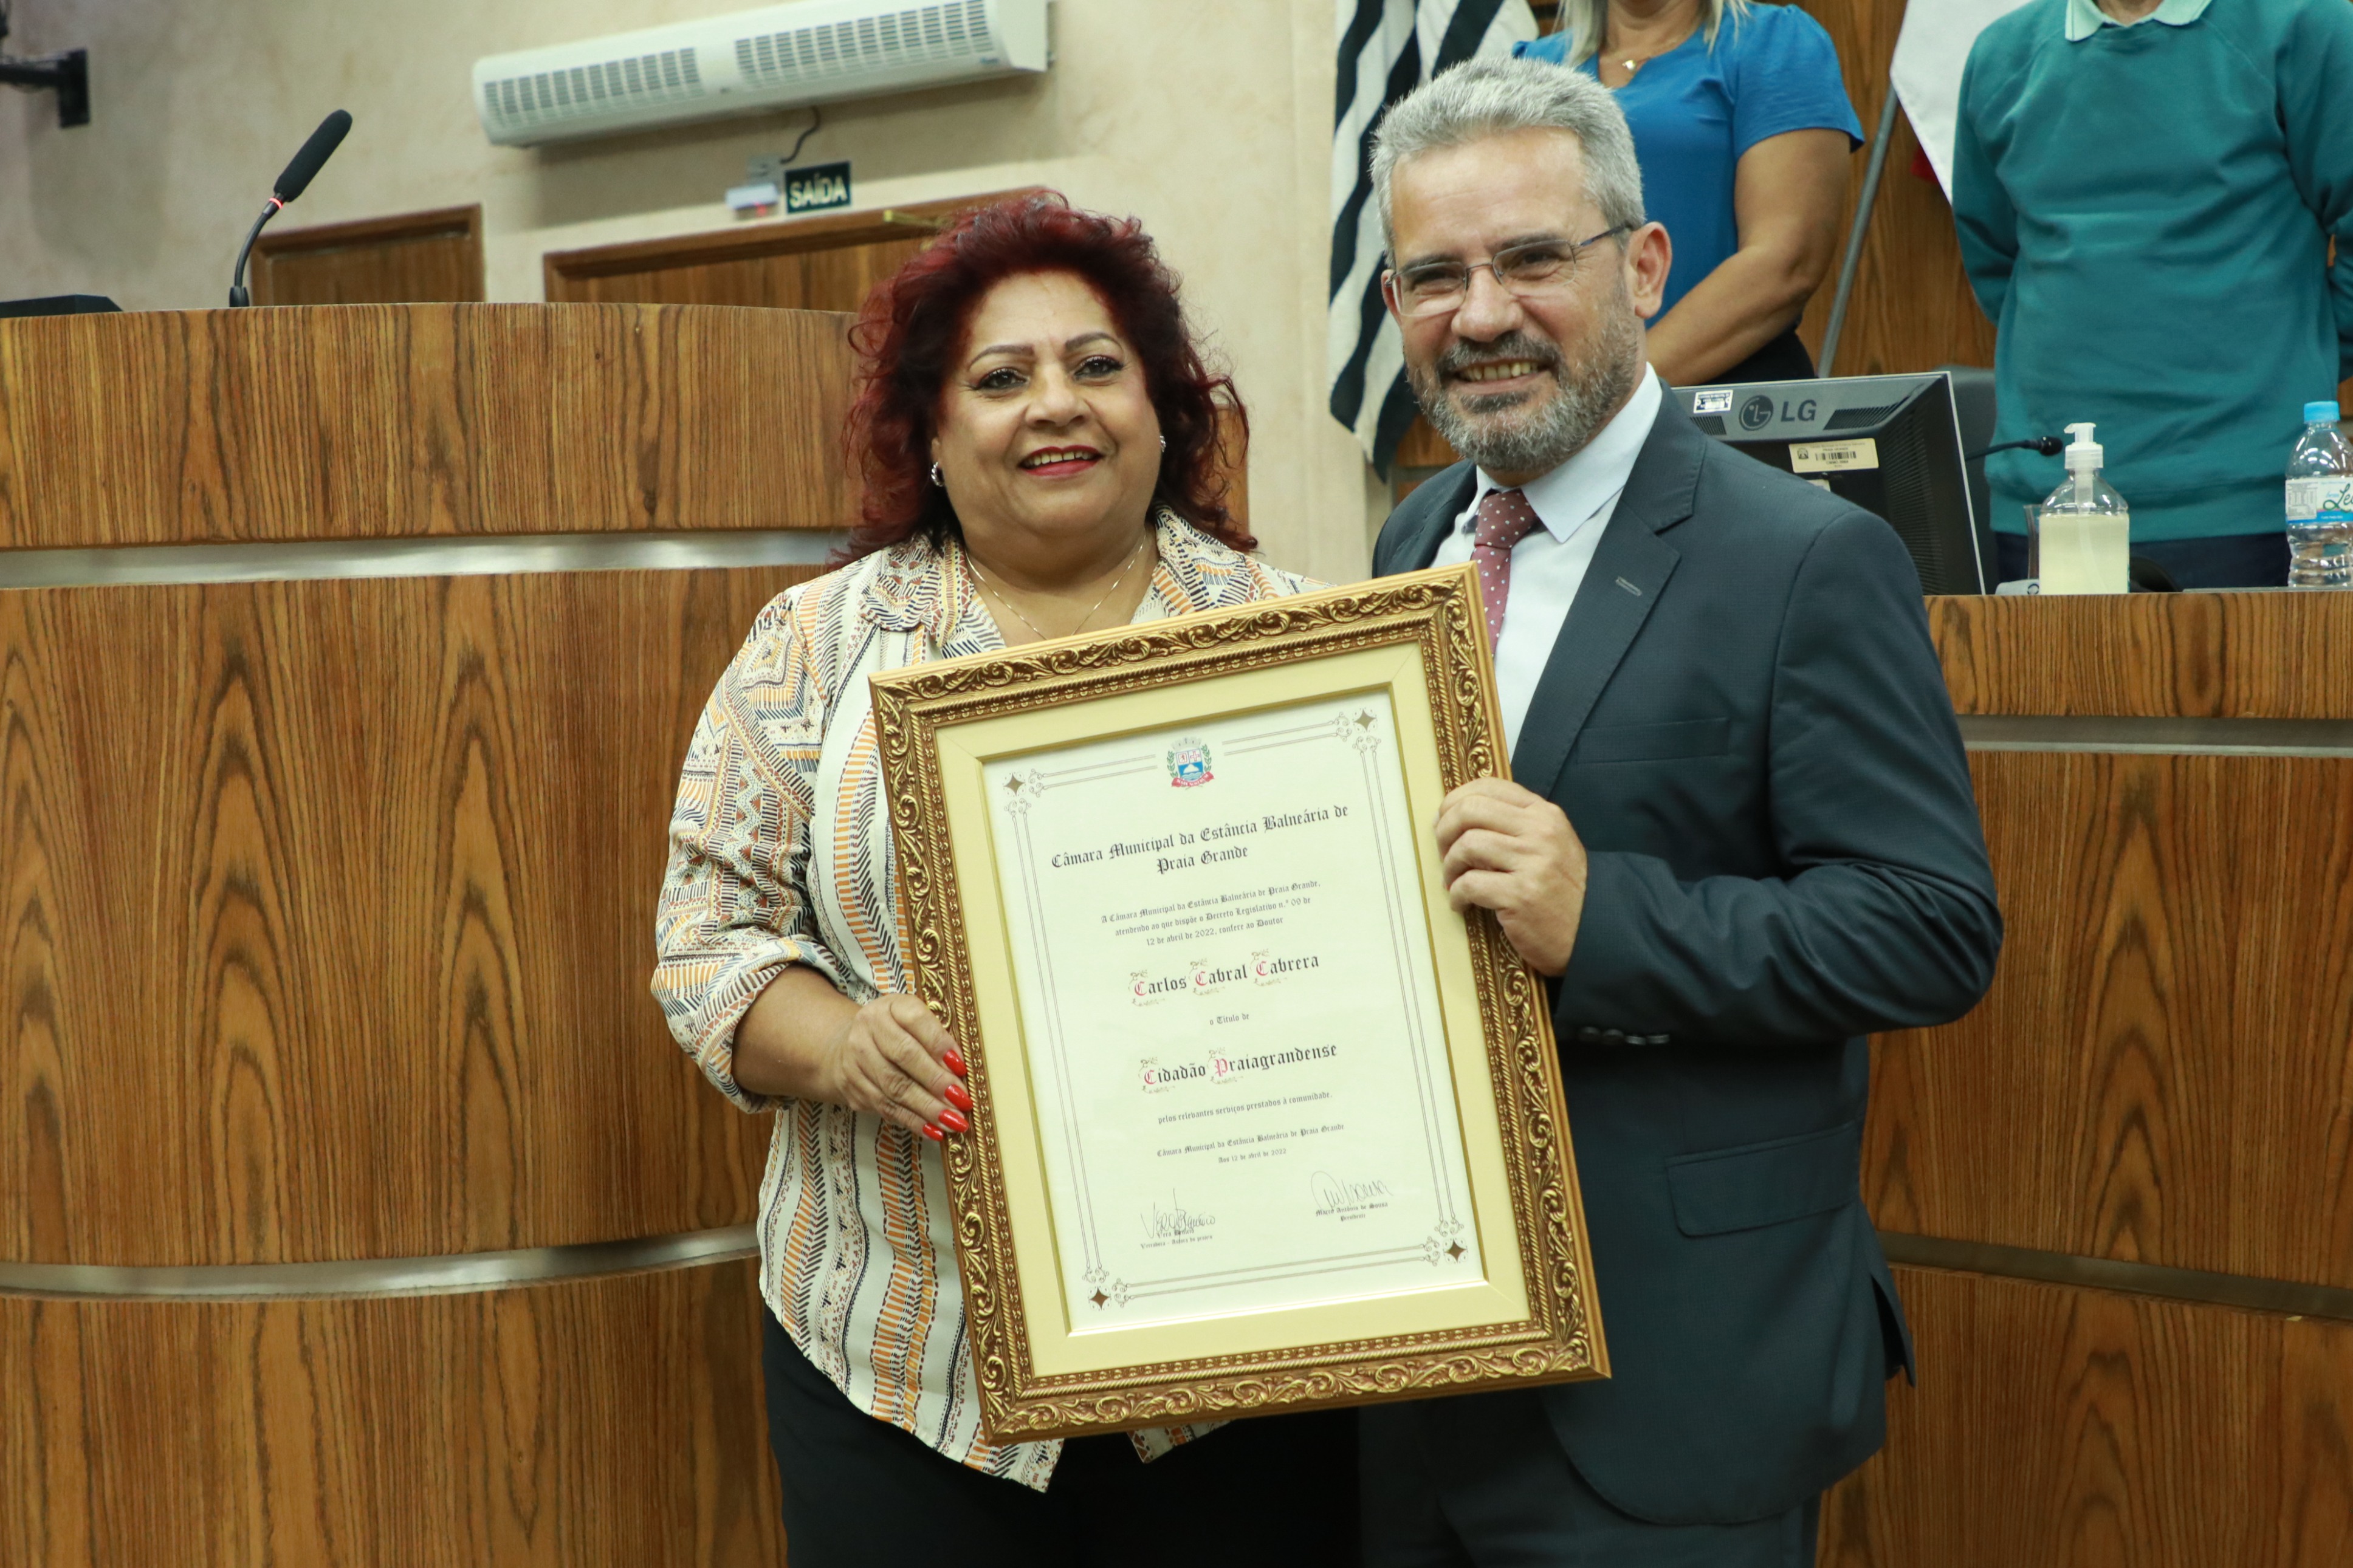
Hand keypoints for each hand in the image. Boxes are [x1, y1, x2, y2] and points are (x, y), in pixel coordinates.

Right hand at [814, 994, 972, 1140]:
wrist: (846, 1045)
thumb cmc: (895, 1032)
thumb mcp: (914, 1023)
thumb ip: (936, 1038)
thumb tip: (960, 1071)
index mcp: (889, 1007)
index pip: (916, 1020)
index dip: (939, 1044)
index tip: (961, 1066)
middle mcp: (867, 1029)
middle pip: (904, 1056)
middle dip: (936, 1081)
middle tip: (961, 1101)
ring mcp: (855, 1059)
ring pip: (894, 1087)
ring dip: (927, 1108)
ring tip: (953, 1122)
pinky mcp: (852, 1088)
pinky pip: (885, 1107)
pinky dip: (912, 1121)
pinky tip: (933, 1130)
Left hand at [1435, 778, 1587, 975]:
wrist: (1594, 931)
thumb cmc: (1564, 890)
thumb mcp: (1550, 843)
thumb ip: (1516, 825)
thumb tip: (1459, 814)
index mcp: (1544, 814)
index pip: (1488, 787)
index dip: (1455, 801)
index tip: (1444, 820)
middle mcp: (1539, 833)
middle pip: (1470, 811)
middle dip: (1444, 831)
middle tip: (1443, 853)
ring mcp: (1532, 863)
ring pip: (1466, 845)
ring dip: (1449, 866)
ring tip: (1453, 881)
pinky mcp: (1521, 896)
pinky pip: (1469, 884)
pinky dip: (1456, 895)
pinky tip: (1462, 904)